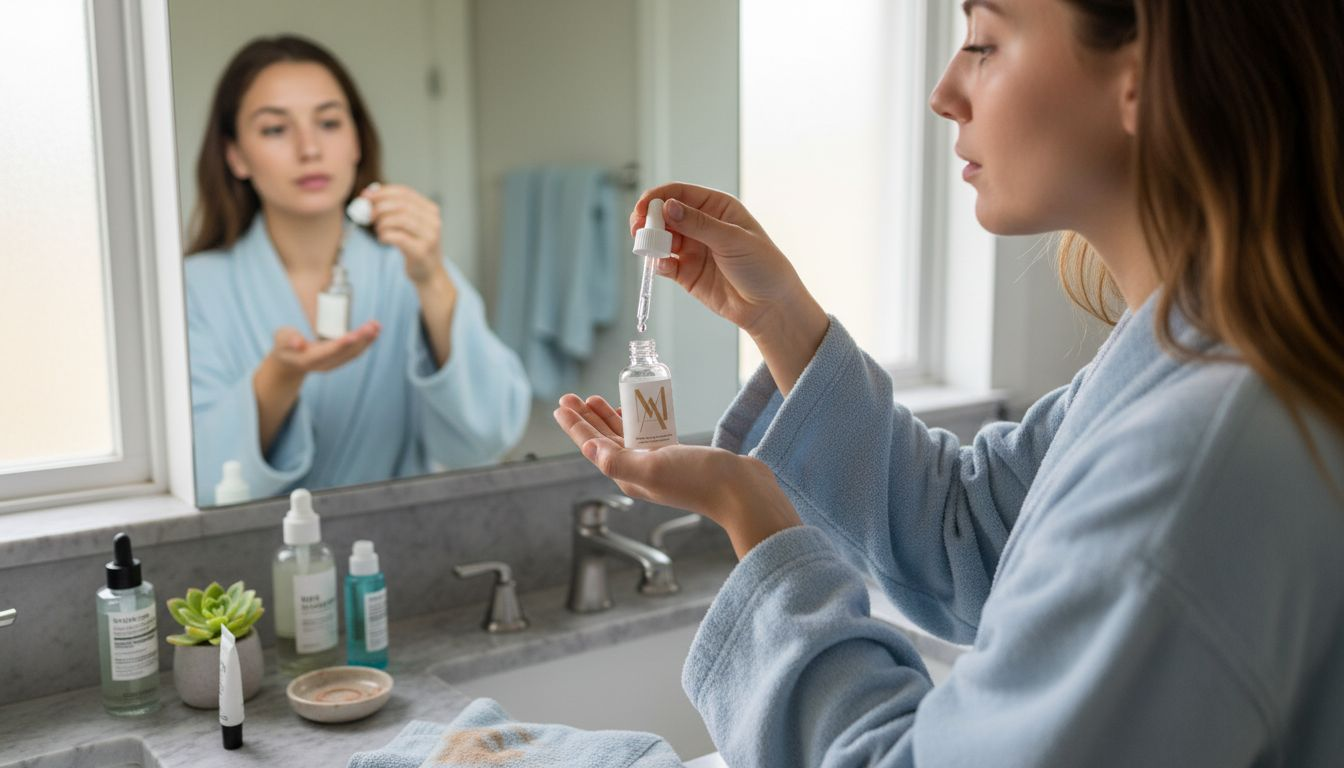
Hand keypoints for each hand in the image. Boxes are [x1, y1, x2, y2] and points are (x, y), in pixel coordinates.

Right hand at [254, 321, 379, 453]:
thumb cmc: (284, 345)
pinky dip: (366, 342)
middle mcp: (323, 365)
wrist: (290, 361)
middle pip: (344, 353)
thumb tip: (298, 343)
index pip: (327, 352)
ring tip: (376, 325)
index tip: (353, 336)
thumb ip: (287, 339)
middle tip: (371, 326)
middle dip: (359, 339)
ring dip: (366, 340)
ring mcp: (333, 364)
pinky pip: (355, 352)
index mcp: (308, 360)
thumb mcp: (281, 339)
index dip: (340, 345)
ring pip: (353, 354)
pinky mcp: (340, 360)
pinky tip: (375, 331)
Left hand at [360, 183, 448, 286]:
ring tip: (379, 230)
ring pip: (400, 219)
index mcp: (430, 210)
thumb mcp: (409, 224)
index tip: (366, 195)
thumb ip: (394, 209)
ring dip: (382, 223)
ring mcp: (429, 236)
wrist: (429, 273)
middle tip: (368, 214)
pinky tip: (383, 239)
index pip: (405, 192)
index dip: (383, 192)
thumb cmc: (415, 246)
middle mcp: (433, 221)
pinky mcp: (421, 251)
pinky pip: (397, 237)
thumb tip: (368, 194)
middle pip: (401, 205)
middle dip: (380, 207)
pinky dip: (384, 236)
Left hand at [553, 393, 801, 558]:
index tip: (561, 405)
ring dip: (607, 417)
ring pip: (623, 436)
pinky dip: (636, 419)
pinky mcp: (675, 456)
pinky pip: (647, 434)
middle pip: (604, 440)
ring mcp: (657, 464)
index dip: (575, 426)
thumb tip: (588, 449)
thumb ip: (618, 460)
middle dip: (586, 419)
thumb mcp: (652, 468)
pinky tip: (634, 409)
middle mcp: (639, 471)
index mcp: (628, 476)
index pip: (593, 446)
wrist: (740, 489)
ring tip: (594, 399)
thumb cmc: (699, 479)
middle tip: (571, 397)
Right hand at [631, 183, 824, 342]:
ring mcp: (692, 248)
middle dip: (648, 220)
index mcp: (715, 207)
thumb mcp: (732, 239)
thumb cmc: (762, 266)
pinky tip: (662, 266)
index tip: (642, 209)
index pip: (679, 193)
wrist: (770, 306)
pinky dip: (658, 263)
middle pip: (663, 215)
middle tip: (638, 230)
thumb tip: (668, 207)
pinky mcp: (686, 273)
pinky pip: (664, 263)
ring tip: (651, 250)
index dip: (657, 198)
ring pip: (660, 239)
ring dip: (651, 242)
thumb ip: (699, 224)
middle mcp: (701, 225)